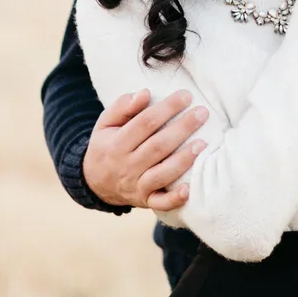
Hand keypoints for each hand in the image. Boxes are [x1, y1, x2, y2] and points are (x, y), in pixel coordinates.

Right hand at [83, 88, 208, 210]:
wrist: (94, 182)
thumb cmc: (107, 145)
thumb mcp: (106, 123)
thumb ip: (122, 106)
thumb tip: (144, 93)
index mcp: (116, 144)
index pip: (144, 123)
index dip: (167, 108)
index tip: (186, 95)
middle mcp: (126, 166)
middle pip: (158, 146)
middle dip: (182, 128)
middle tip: (202, 113)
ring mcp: (136, 185)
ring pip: (162, 174)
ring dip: (183, 160)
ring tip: (203, 143)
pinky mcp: (146, 200)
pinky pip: (160, 203)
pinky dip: (174, 199)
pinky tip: (189, 188)